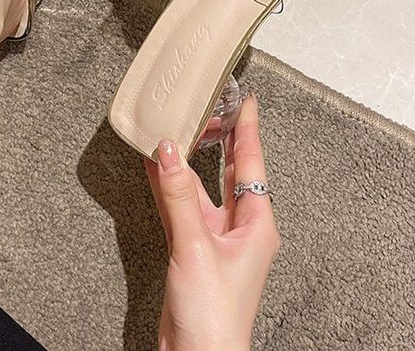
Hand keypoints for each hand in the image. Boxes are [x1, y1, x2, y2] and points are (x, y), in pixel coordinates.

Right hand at [146, 95, 279, 350]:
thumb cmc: (214, 315)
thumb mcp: (196, 246)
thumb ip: (178, 195)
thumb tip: (169, 148)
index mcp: (256, 224)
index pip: (251, 163)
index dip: (249, 129)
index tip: (248, 100)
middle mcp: (239, 226)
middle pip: (229, 170)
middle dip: (222, 138)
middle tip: (214, 106)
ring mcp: (215, 238)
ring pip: (200, 188)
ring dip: (188, 161)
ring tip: (179, 128)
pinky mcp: (193, 250)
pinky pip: (181, 208)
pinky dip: (169, 187)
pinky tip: (158, 166)